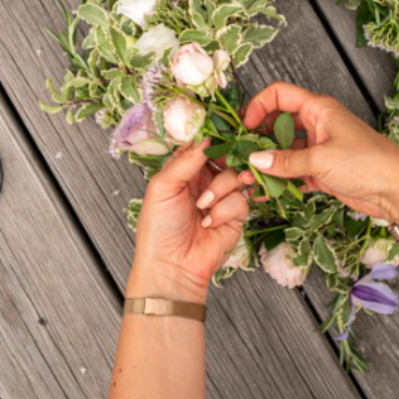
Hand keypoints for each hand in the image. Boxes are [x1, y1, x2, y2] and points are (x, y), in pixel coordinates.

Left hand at [128, 139, 249, 303]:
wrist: (172, 266)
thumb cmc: (158, 229)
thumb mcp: (163, 187)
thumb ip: (185, 159)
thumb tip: (205, 136)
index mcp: (183, 171)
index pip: (202, 146)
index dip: (211, 139)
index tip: (220, 132)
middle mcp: (203, 181)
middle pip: (225, 157)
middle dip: (224, 160)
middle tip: (222, 163)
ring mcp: (220, 198)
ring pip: (235, 176)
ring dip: (220, 189)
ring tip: (204, 206)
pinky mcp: (235, 216)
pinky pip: (240, 200)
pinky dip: (224, 210)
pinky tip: (209, 222)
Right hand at [239, 81, 398, 220]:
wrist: (397, 191)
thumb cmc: (368, 163)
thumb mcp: (321, 160)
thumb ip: (285, 161)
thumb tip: (255, 160)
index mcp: (319, 109)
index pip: (280, 95)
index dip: (259, 106)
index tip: (245, 126)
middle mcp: (318, 125)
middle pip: (278, 123)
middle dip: (258, 138)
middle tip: (240, 154)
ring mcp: (319, 148)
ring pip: (284, 150)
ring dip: (267, 163)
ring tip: (248, 178)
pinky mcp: (322, 171)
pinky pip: (294, 172)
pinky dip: (280, 180)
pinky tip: (264, 191)